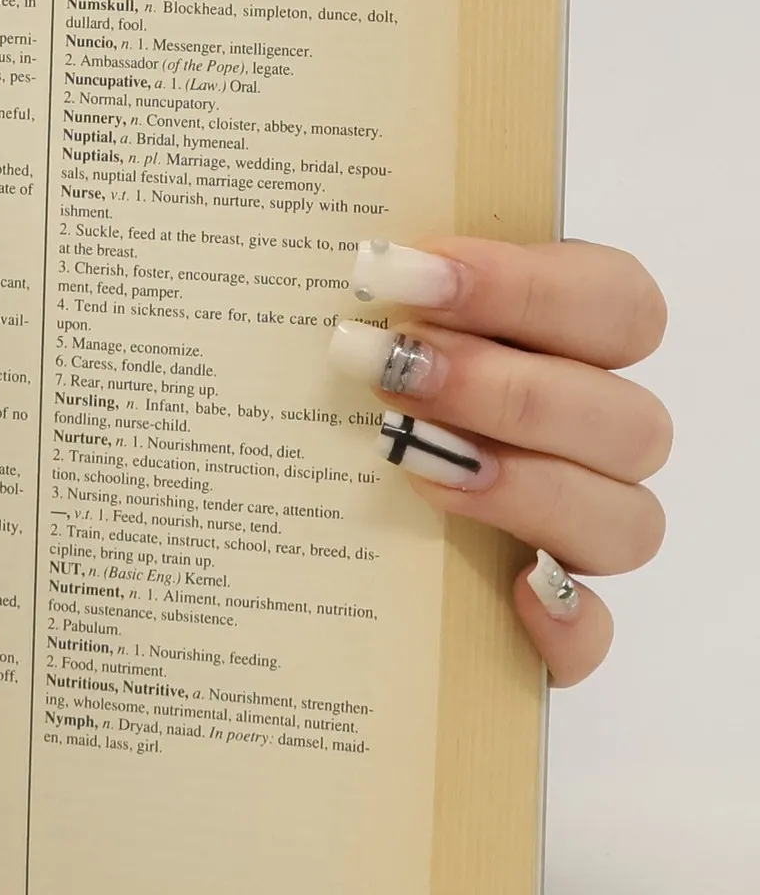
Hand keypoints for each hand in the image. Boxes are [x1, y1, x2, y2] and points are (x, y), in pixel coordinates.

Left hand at [330, 237, 669, 685]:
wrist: (266, 545)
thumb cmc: (323, 411)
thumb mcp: (337, 347)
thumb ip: (363, 304)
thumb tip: (329, 257)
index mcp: (560, 355)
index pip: (613, 304)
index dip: (523, 284)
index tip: (404, 274)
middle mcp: (586, 447)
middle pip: (626, 415)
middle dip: (506, 386)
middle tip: (390, 369)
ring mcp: (575, 542)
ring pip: (627, 519)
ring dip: (526, 486)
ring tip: (410, 463)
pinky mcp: (549, 631)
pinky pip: (592, 636)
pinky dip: (565, 621)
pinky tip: (510, 595)